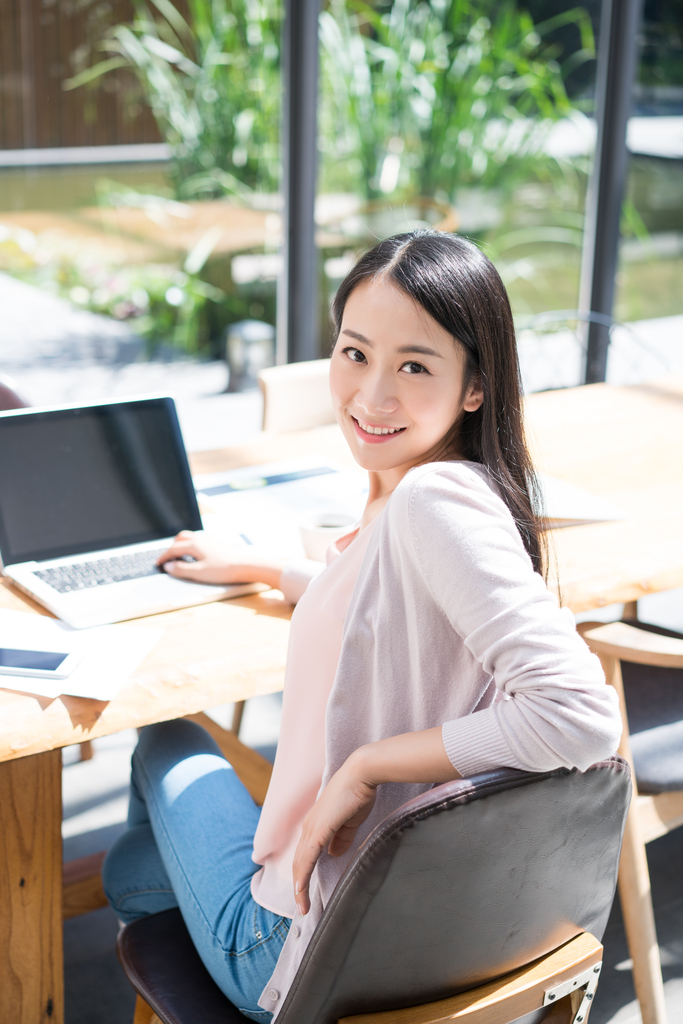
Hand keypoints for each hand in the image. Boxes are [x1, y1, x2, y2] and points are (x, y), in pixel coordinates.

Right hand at [157, 531, 283, 588]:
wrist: (245, 566)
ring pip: (190, 537)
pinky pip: (198, 540)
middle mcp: (201, 539)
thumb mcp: (199, 573)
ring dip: (181, 545)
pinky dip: (190, 546)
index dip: (164, 557)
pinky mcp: (216, 543)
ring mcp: (209, 540)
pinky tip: (195, 556)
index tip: (158, 563)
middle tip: (167, 559)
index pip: (173, 549)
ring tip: (179, 557)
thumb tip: (168, 566)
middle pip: (180, 538)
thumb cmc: (223, 570)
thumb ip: (181, 570)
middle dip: (171, 548)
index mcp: (194, 545)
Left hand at [291, 728, 459, 915]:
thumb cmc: (358, 793)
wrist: (362, 774)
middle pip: (299, 862)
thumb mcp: (350, 821)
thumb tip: (334, 854)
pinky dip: (303, 875)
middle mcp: (309, 827)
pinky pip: (308, 857)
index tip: (307, 895)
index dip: (305, 875)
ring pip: (300, 863)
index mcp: (316, 824)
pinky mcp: (319, 829)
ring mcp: (312, 828)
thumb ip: (342, 838)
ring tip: (302, 907)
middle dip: (299, 887)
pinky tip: (301, 890)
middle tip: (303, 908)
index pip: (306, 855)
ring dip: (300, 887)